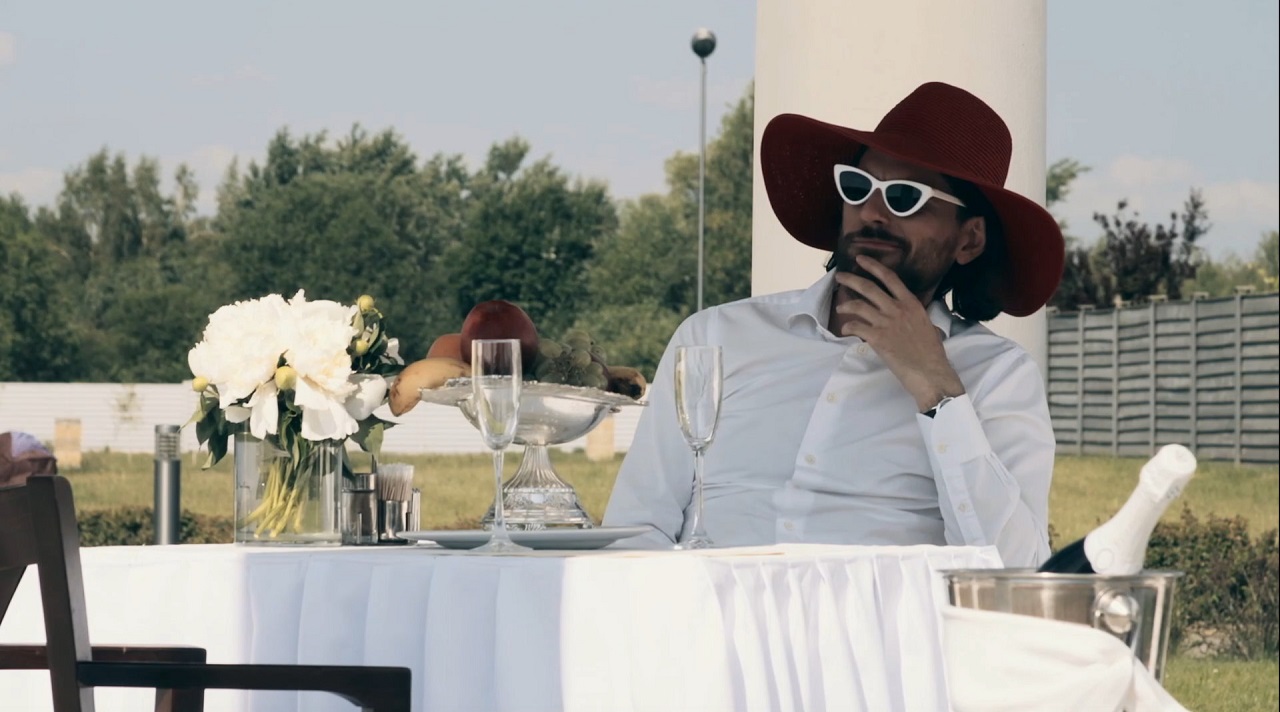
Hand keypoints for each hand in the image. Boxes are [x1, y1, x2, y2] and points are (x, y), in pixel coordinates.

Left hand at [833, 255, 965, 410]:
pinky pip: (856, 326)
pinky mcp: (877, 338)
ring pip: (859, 306)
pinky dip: (848, 327)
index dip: (873, 266)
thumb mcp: (928, 326)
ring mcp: (887, 322)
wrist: (930, 372)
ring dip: (846, 305)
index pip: (890, 278)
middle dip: (851, 280)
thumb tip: (913, 317)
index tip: (860, 258)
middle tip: (840, 276)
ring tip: (840, 308)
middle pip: (869, 288)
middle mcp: (898, 309)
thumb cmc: (932, 353)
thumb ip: (916, 317)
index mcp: (911, 303)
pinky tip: (846, 330)